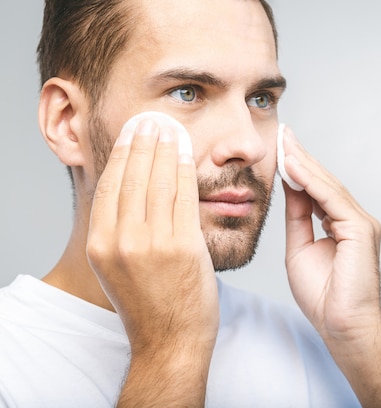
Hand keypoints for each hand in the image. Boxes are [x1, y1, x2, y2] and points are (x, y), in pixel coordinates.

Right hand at [86, 119, 217, 404]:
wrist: (170, 340)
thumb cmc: (149, 302)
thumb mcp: (117, 264)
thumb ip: (119, 227)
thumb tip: (131, 185)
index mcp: (100, 244)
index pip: (109, 184)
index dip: (121, 152)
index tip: (130, 131)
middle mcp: (120, 241)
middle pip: (132, 177)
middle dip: (143, 142)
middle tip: (150, 119)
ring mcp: (152, 244)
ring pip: (158, 182)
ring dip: (165, 149)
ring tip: (168, 127)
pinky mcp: (183, 247)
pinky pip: (184, 198)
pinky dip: (185, 170)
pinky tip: (187, 153)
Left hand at [281, 126, 380, 341]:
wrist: (342, 326)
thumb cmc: (324, 296)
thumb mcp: (300, 248)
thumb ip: (298, 216)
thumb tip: (289, 187)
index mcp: (341, 225)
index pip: (316, 189)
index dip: (298, 168)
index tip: (280, 147)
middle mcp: (354, 219)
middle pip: (323, 182)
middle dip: (300, 156)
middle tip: (282, 132)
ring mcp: (361, 223)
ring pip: (328, 186)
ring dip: (303, 163)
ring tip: (283, 141)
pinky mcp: (361, 230)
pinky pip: (332, 199)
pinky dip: (311, 182)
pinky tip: (292, 166)